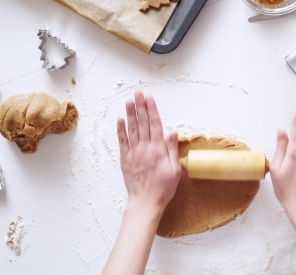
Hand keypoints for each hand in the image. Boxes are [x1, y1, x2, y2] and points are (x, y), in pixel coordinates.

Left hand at [105, 91, 180, 274]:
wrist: (146, 202)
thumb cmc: (163, 188)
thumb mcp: (175, 170)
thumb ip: (172, 149)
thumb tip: (173, 132)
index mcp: (158, 150)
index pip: (155, 125)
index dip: (152, 110)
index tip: (150, 98)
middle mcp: (145, 149)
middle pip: (143, 123)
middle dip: (141, 107)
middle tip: (138, 93)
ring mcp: (134, 153)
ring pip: (132, 129)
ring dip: (131, 114)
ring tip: (129, 101)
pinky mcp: (125, 159)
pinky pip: (122, 142)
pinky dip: (121, 130)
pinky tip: (120, 119)